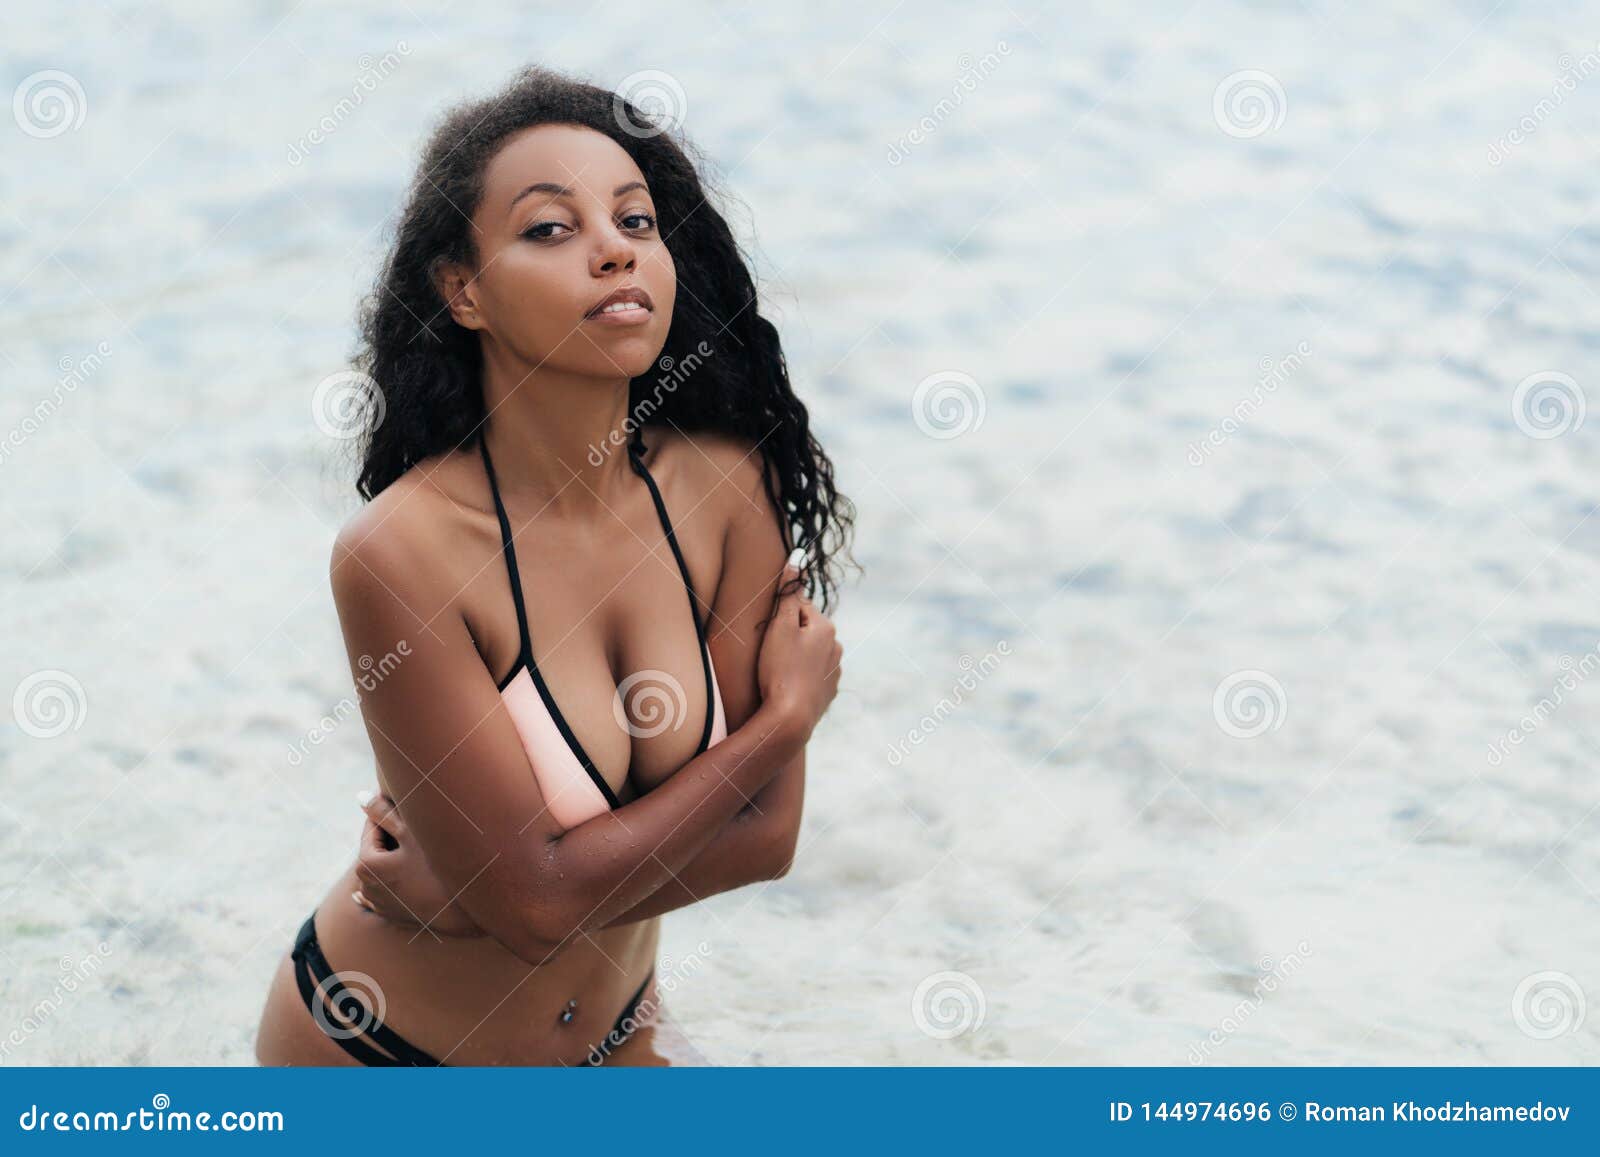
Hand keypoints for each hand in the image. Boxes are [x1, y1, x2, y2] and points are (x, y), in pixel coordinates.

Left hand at [352, 791, 485, 936]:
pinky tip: (413, 874)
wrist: (460, 912)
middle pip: (379, 848)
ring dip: (397, 856)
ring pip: (385, 868)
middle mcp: (365, 886)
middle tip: (419, 826)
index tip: (407, 805)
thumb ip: (383, 813)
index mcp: (365, 864)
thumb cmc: (437, 869)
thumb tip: (360, 797)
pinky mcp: (391, 914)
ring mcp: (378, 903)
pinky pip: (391, 888)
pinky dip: (400, 878)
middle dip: (394, 836)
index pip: (374, 827)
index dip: (391, 813)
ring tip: (422, 848)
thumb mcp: (411, 835)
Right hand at [757, 553, 842, 741]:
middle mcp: (836, 648)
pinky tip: (785, 687)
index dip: (779, 618)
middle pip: (806, 631)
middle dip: (788, 637)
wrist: (790, 719)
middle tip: (769, 654)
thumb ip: (788, 593)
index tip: (767, 635)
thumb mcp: (779, 627)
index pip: (799, 608)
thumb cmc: (780, 670)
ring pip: (809, 654)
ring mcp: (834, 672)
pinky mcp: (827, 693)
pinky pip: (811, 676)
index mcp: (826, 628)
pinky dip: (799, 678)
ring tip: (776, 672)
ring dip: (795, 657)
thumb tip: (798, 559)